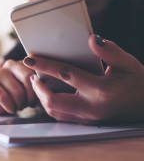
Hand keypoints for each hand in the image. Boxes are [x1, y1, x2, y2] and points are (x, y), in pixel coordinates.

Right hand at [0, 60, 35, 114]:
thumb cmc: (18, 96)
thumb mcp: (31, 89)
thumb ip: (38, 84)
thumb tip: (46, 87)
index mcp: (23, 63)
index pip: (36, 72)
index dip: (39, 88)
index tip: (39, 97)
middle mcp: (10, 64)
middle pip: (27, 79)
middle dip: (31, 96)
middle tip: (29, 104)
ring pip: (17, 91)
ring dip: (21, 104)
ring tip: (19, 106)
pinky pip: (4, 97)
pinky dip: (10, 107)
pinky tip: (11, 109)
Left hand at [23, 35, 143, 123]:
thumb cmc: (139, 83)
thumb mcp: (128, 64)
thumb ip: (109, 51)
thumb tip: (91, 39)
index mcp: (101, 90)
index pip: (65, 74)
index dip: (45, 65)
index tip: (28, 59)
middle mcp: (91, 107)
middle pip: (53, 101)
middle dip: (38, 89)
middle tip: (33, 76)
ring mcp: (88, 118)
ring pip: (55, 112)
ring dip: (43, 98)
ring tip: (39, 84)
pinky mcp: (88, 121)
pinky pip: (63, 116)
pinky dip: (52, 105)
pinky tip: (52, 95)